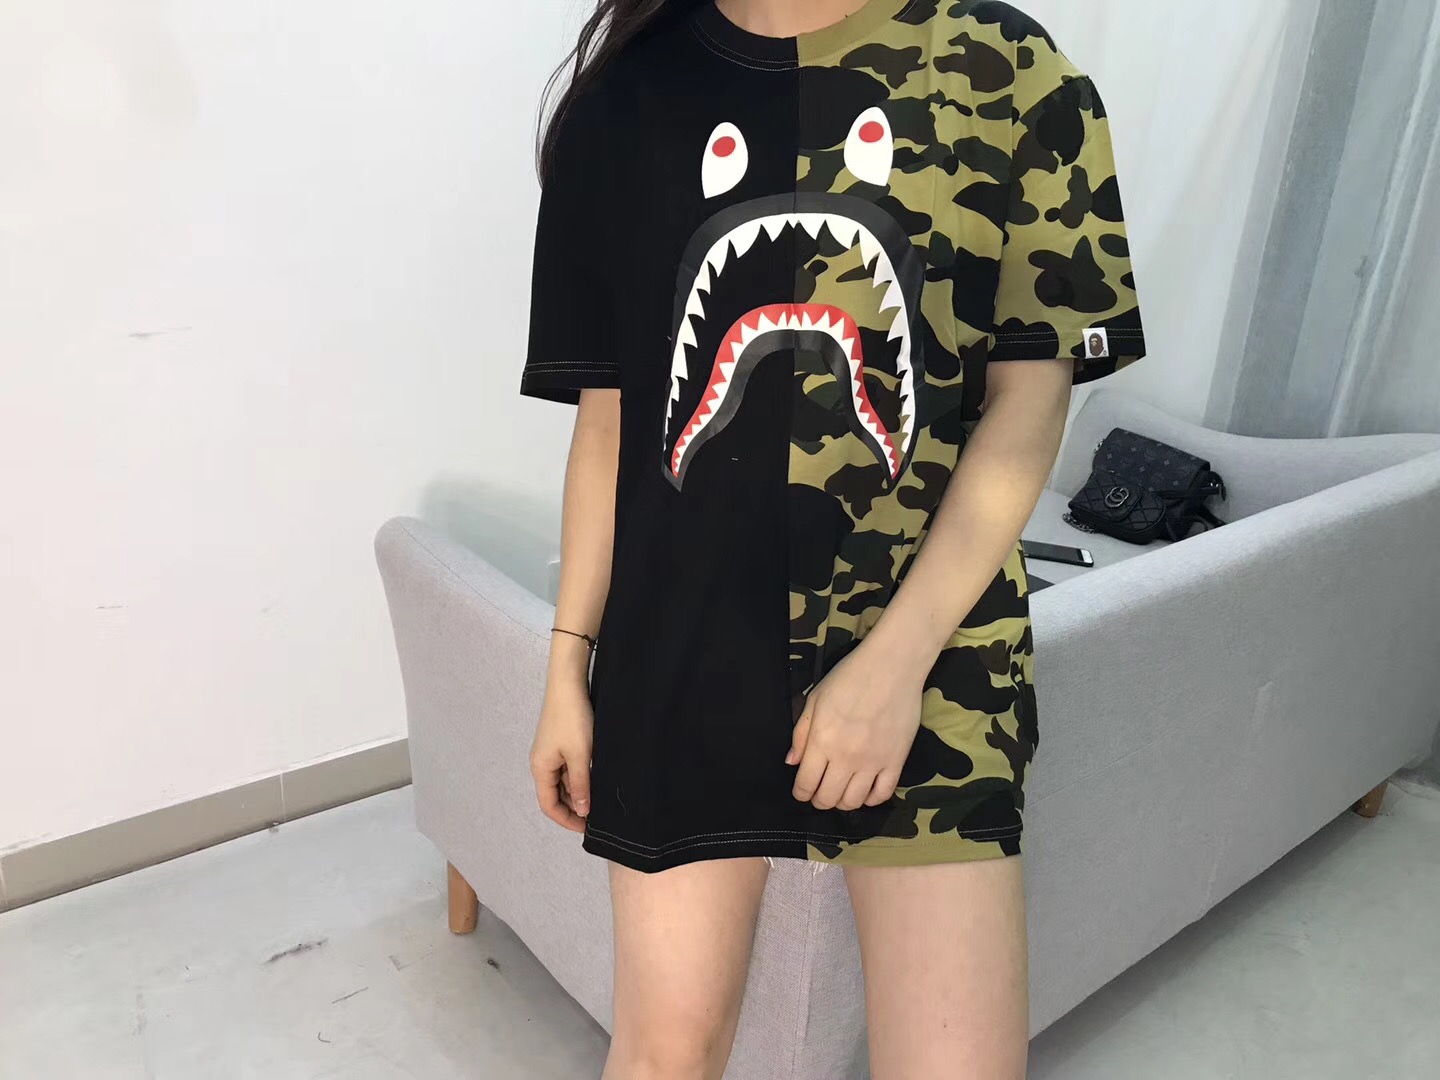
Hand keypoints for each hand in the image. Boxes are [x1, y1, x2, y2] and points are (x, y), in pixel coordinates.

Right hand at [529, 678, 593, 832]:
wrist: (568, 685)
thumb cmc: (572, 719)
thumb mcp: (580, 756)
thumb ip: (580, 785)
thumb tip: (581, 810)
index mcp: (540, 769)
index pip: (549, 806)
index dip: (566, 820)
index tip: (586, 828)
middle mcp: (541, 763)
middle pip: (554, 795)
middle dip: (573, 808)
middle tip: (596, 817)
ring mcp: (549, 753)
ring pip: (562, 782)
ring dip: (577, 792)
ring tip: (598, 799)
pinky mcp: (558, 743)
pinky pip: (566, 768)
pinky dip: (578, 777)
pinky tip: (595, 778)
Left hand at [787, 640, 925, 810]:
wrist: (892, 666)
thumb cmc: (850, 677)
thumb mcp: (816, 699)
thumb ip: (801, 734)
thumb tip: (792, 762)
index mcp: (822, 741)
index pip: (806, 784)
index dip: (801, 793)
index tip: (802, 790)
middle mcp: (846, 757)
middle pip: (828, 799)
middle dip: (819, 800)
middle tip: (820, 791)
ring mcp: (873, 762)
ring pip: (854, 802)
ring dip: (843, 802)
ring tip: (841, 789)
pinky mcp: (896, 761)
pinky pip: (882, 795)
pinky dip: (871, 799)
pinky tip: (866, 788)